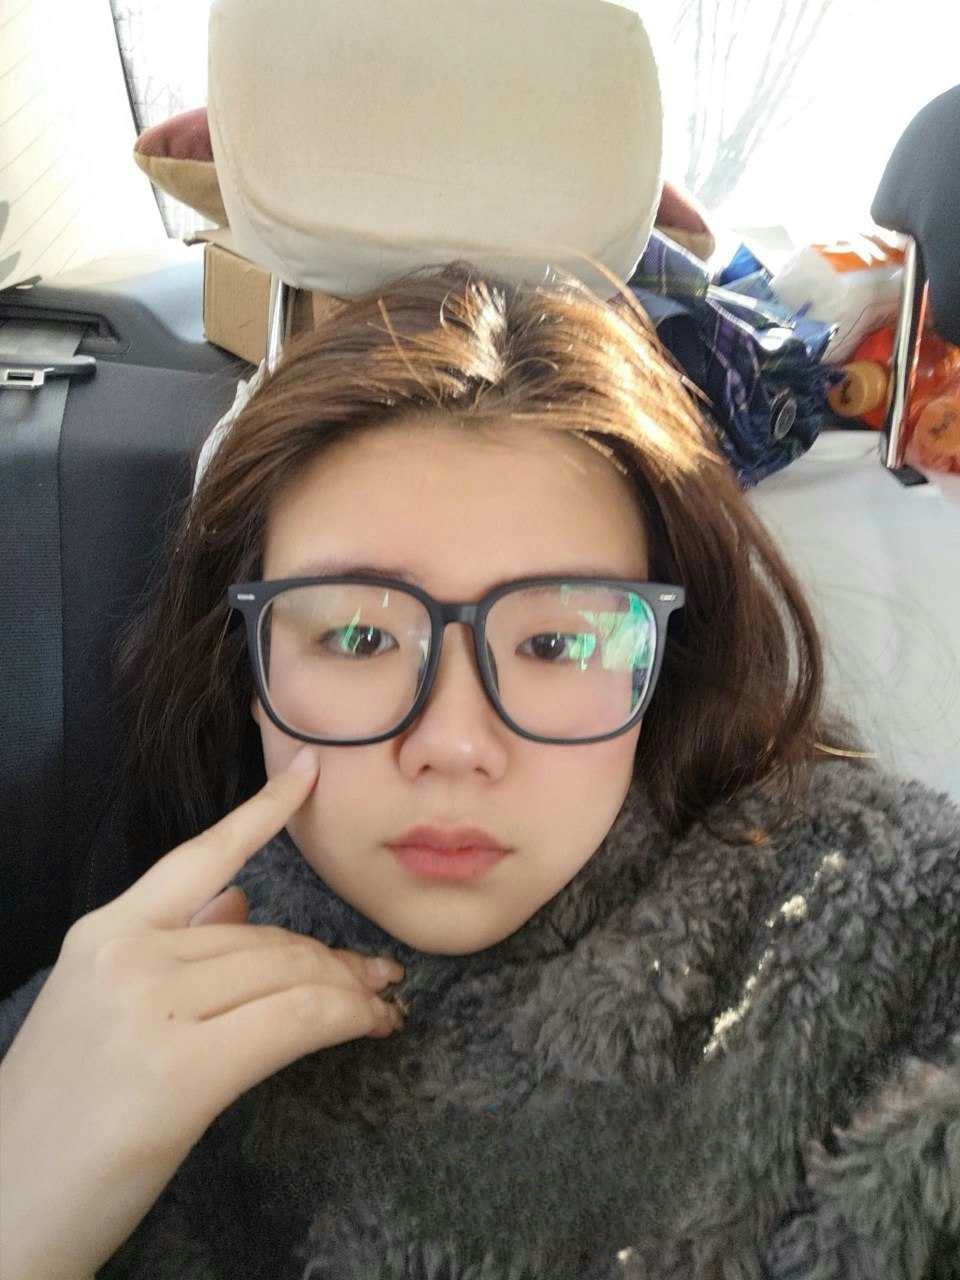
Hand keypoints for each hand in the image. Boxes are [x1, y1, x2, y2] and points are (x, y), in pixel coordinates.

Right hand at [0, 746, 404, 1279]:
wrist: (1, 1214)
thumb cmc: (57, 1115)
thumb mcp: (100, 1008)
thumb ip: (172, 944)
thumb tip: (239, 898)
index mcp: (106, 933)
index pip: (201, 857)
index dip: (263, 811)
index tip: (310, 772)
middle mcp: (127, 956)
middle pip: (265, 935)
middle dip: (331, 957)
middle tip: (377, 977)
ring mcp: (151, 1008)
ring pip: (287, 973)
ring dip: (348, 990)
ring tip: (380, 1005)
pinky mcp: (181, 1072)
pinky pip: (293, 1021)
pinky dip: (344, 1018)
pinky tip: (369, 1023)